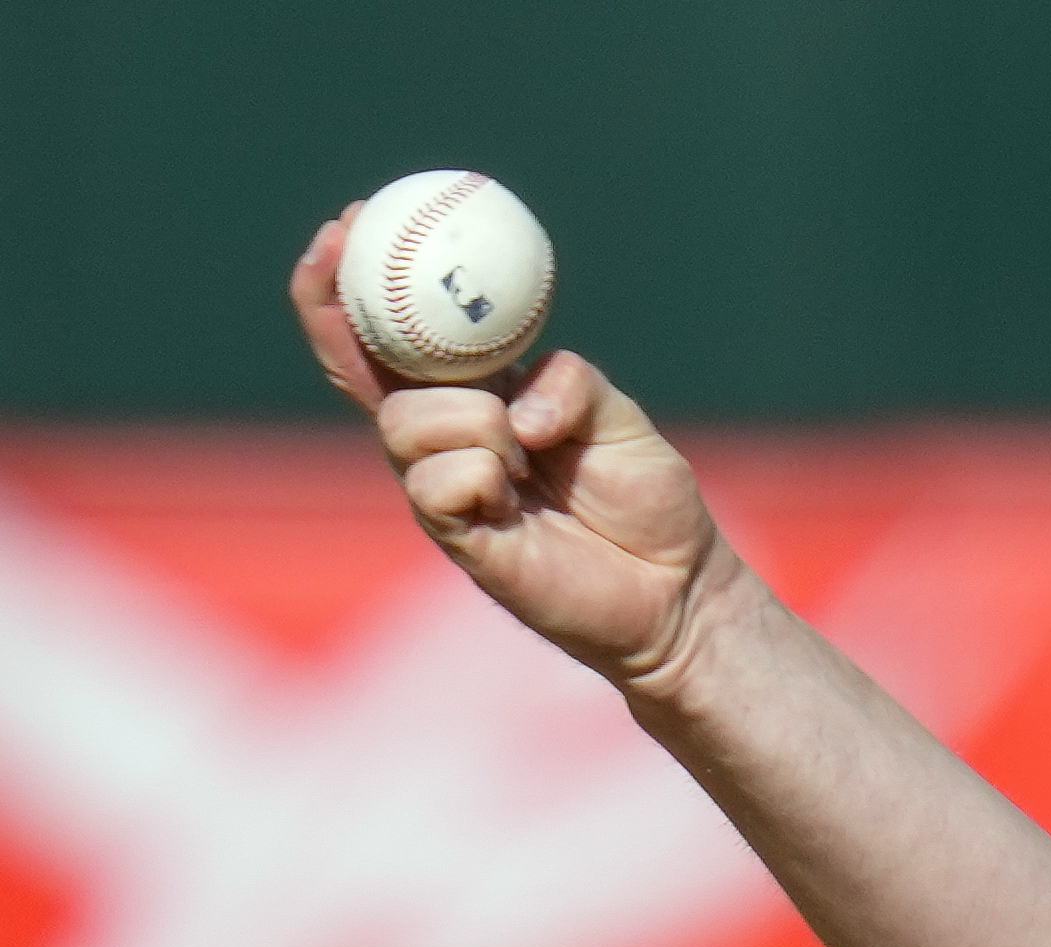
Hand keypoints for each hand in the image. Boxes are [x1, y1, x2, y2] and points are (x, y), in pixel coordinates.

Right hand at [287, 210, 732, 689]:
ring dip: (471, 420)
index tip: (349, 222)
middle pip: (360, 369)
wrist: (676, 584)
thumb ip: (567, 381)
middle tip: (339, 242)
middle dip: (338, 308)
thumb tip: (514, 405)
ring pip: (405, 422)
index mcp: (475, 397)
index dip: (356, 285)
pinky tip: (517, 498)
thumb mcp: (616, 414)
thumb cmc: (645, 499)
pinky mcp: (455, 536)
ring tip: (529, 454)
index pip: (394, 338)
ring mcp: (442, 486)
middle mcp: (444, 438)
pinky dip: (481, 474)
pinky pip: (435, 483)